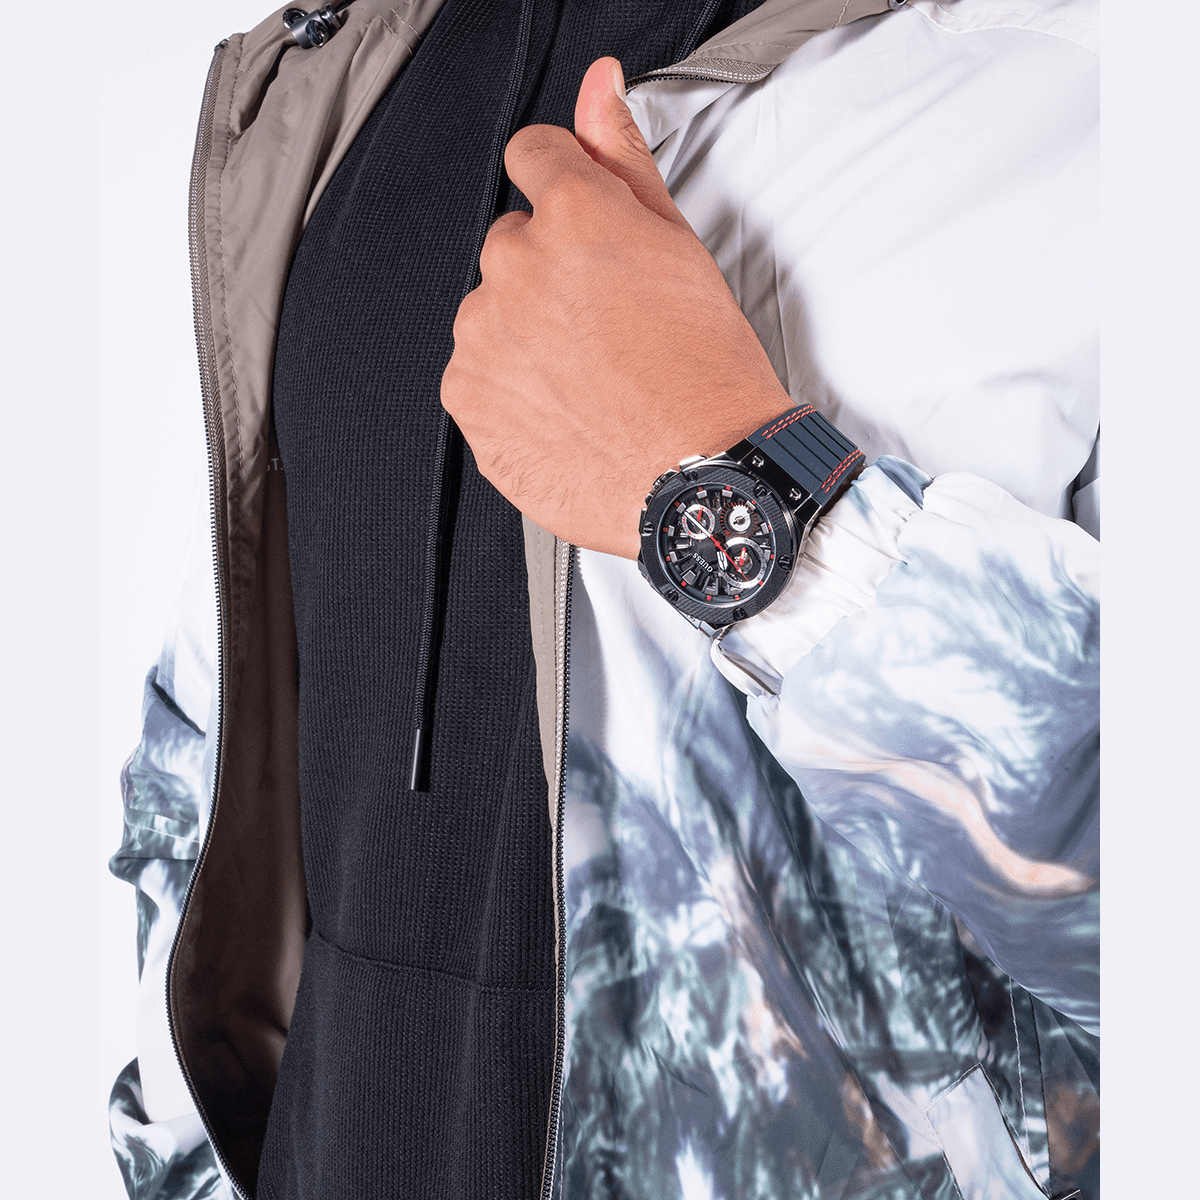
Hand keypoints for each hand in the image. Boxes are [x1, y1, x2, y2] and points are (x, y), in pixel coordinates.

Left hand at [441, 56, 791, 558]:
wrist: (702, 480)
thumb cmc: (705, 375)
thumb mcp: (679, 248)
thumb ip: (623, 156)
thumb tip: (598, 85)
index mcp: (571, 216)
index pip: (534, 157)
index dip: (566, 190)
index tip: (584, 226)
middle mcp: (514, 269)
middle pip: (514, 246)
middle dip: (550, 273)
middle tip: (608, 325)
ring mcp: (483, 338)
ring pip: (493, 313)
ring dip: (526, 333)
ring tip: (591, 377)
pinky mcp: (468, 400)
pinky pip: (478, 375)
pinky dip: (511, 387)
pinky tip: (566, 407)